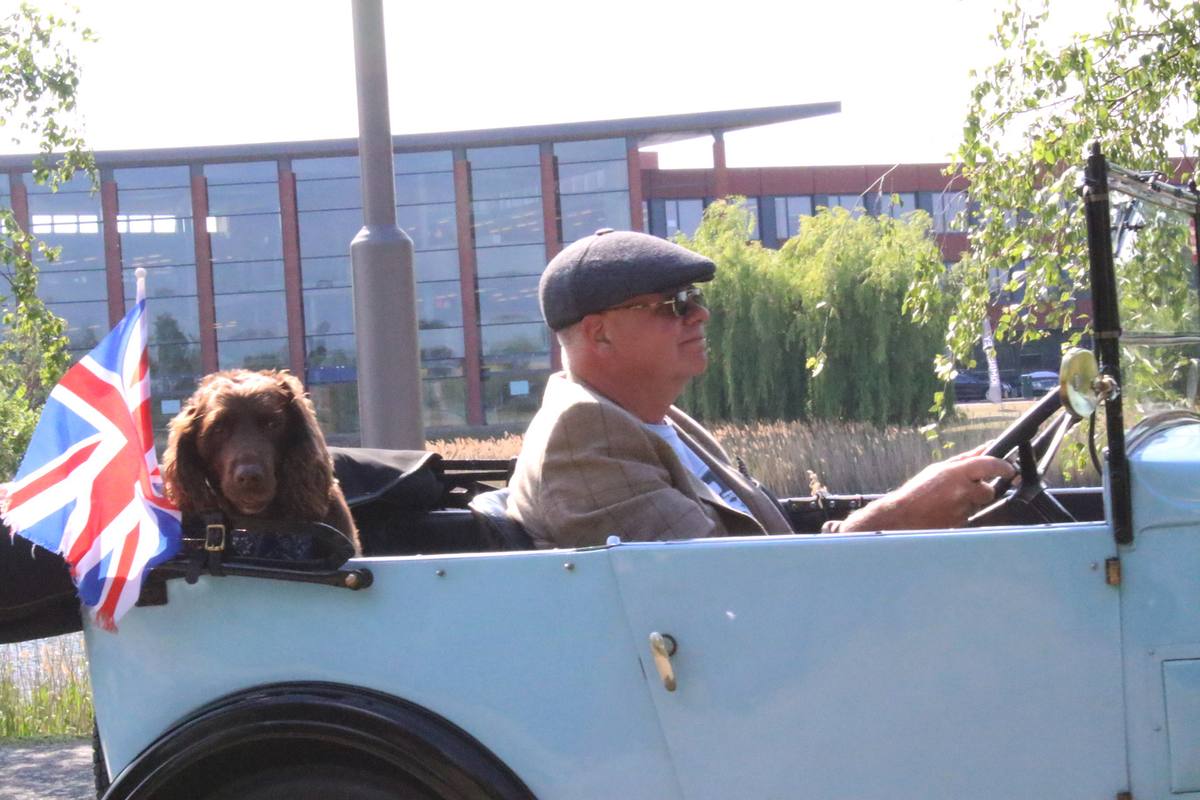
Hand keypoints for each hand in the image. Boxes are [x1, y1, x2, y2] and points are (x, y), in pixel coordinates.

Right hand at [836, 450, 1015, 531]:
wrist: (903, 517)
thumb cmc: (917, 491)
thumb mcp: (939, 469)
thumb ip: (966, 460)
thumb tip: (986, 448)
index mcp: (956, 473)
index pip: (989, 465)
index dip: (1003, 467)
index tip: (1009, 469)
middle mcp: (961, 491)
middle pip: (988, 491)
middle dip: (982, 490)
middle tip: (965, 489)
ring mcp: (962, 510)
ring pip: (978, 504)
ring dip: (970, 502)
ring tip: (948, 501)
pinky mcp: (961, 524)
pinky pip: (970, 516)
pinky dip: (962, 513)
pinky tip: (946, 511)